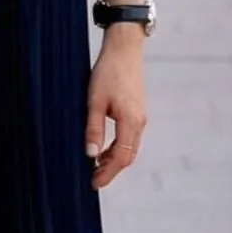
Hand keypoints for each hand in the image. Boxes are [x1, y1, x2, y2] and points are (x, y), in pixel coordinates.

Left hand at [85, 28, 147, 190]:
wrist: (124, 49)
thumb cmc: (108, 72)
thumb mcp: (95, 101)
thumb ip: (94, 129)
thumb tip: (90, 154)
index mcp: (131, 122)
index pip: (121, 158)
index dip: (108, 173)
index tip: (94, 183)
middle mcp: (140, 122)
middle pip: (128, 156)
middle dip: (112, 169)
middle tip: (93, 178)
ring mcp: (141, 116)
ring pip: (130, 147)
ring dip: (115, 158)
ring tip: (96, 164)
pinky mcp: (137, 110)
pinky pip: (130, 137)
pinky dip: (118, 147)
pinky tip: (104, 146)